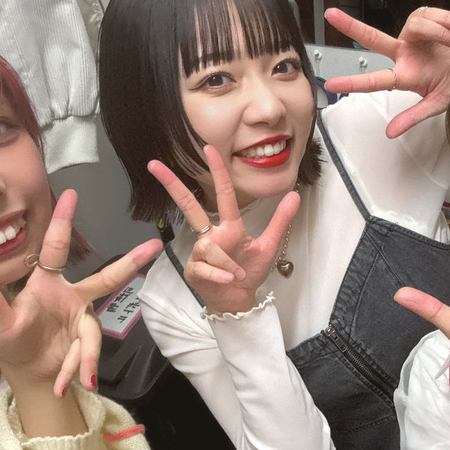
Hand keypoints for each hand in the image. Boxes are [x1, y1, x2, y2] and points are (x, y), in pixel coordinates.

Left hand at [0, 189, 161, 396]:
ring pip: (91, 334)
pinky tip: (63, 385)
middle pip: (106, 279)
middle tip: (153, 246)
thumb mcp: (0, 325)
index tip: (71, 193)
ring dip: (84, 358)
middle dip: (130, 262)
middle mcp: (72, 297)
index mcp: (48, 284)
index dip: (63, 221)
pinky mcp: (87, 342)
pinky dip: (74, 371)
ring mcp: (83, 320)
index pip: (56, 248)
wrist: (30, 374)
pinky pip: (85, 356)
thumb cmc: (14, 342)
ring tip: (80, 380)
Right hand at [147, 145, 298, 314]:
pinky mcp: (194, 270)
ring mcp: (199, 253)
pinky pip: (205, 266)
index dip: (217, 171)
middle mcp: (211, 236)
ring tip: (239, 273)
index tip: (208, 148)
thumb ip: (280, 220)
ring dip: (227, 261)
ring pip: (208, 247)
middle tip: (154, 164)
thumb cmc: (250, 271)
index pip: (223, 194)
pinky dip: (220, 273)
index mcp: (229, 227)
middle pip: (188, 205)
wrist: (239, 300)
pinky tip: (228, 278)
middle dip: (171, 184)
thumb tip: (295, 194)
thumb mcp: (269, 246)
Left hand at [322, 6, 449, 137]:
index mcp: (405, 75)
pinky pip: (431, 15)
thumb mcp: (438, 103)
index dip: (354, 82)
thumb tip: (390, 133)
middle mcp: (404, 53)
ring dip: (440, 33)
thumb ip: (413, 116)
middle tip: (330, 15)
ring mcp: (413, 35)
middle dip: (352, 27)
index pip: (375, 80)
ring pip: (415, 25)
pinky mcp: (427, 17)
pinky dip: (448, 23)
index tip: (331, 84)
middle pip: (373, 39)